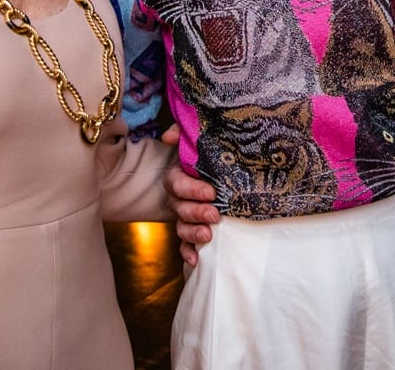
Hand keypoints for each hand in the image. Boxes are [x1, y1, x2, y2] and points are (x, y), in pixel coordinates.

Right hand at [161, 124, 217, 265]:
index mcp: (178, 176)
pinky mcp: (191, 231)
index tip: (212, 192)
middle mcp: (177, 197)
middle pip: (179, 207)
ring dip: (192, 233)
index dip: (191, 188)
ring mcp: (183, 216)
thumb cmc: (210, 156)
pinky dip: (188, 253)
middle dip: (196, 212)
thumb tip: (169, 135)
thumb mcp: (199, 141)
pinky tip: (196, 261)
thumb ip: (183, 133)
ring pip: (180, 226)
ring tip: (208, 236)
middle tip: (215, 214)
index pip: (176, 182)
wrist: (225, 174)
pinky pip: (184, 245)